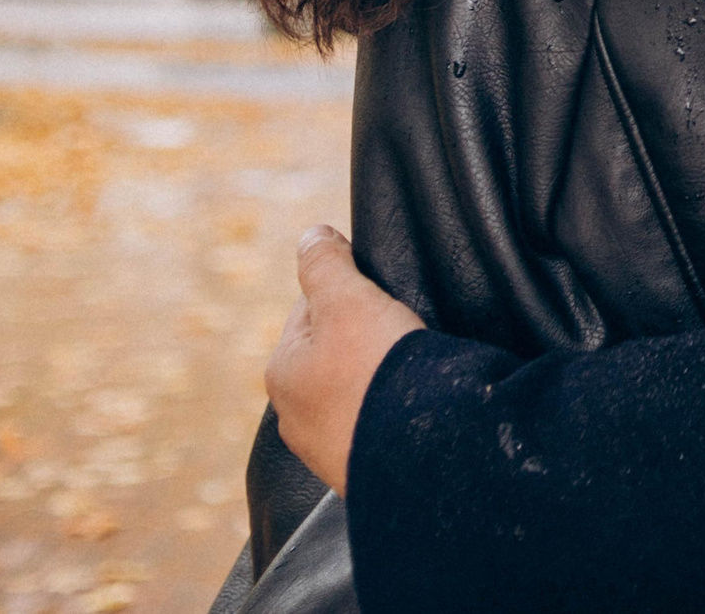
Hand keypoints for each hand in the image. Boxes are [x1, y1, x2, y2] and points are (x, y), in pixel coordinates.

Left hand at [264, 225, 422, 495]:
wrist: (423, 449)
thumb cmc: (380, 370)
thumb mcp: (349, 299)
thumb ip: (325, 262)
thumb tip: (311, 235)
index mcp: (281, 372)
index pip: (311, 309)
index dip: (350, 293)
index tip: (382, 297)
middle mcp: (294, 417)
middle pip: (334, 352)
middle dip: (365, 340)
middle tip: (401, 333)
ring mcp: (327, 450)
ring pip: (356, 391)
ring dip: (379, 379)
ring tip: (412, 370)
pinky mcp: (362, 471)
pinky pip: (376, 426)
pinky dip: (392, 413)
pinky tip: (413, 405)